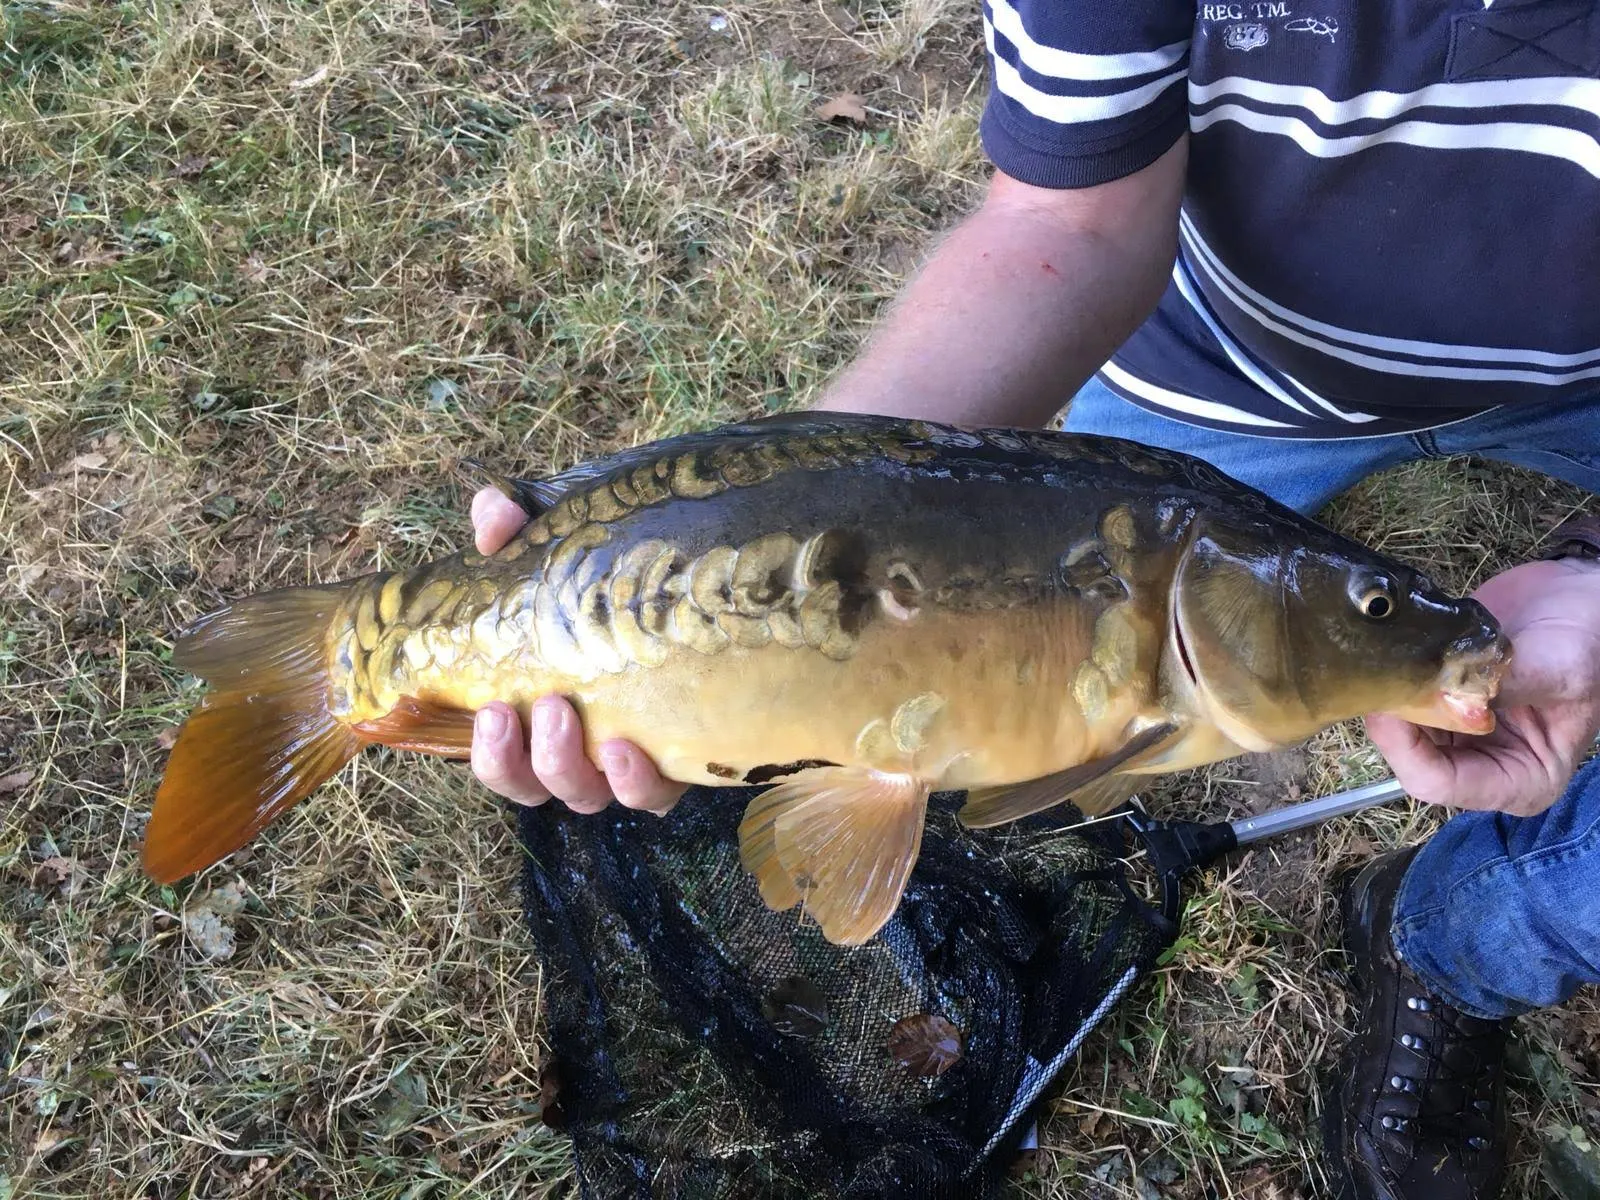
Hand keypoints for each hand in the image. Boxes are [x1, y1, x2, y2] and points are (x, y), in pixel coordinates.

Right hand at [466, 487, 684, 814]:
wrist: (702, 587)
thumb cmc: (617, 579)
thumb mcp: (564, 549)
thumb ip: (518, 530)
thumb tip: (489, 511)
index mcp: (540, 709)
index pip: (499, 752)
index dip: (487, 750)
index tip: (491, 711)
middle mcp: (580, 746)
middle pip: (537, 784)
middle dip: (524, 759)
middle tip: (543, 706)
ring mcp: (628, 760)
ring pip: (585, 795)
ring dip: (567, 765)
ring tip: (568, 716)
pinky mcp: (679, 764)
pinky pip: (652, 797)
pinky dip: (636, 782)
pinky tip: (633, 749)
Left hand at [1366, 559, 1599, 816]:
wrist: (1578, 600)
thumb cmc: (1586, 642)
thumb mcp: (1556, 670)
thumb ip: (1504, 689)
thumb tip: (1447, 693)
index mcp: (1521, 780)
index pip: (1438, 783)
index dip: (1404, 749)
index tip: (1390, 706)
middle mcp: (1484, 764)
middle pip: (1410, 759)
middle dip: (1391, 723)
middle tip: (1378, 678)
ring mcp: (1459, 734)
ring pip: (1399, 731)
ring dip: (1388, 700)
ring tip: (1386, 664)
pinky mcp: (1442, 703)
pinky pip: (1401, 702)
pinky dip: (1392, 682)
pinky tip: (1392, 657)